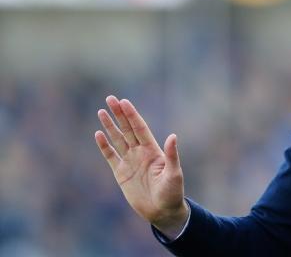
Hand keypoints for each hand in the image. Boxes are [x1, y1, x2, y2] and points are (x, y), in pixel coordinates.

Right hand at [95, 96, 188, 237]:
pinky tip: (99, 134)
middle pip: (127, 129)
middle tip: (110, 98)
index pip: (140, 128)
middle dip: (119, 114)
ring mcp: (130, 162)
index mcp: (153, 150)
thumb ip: (171, 155)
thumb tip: (173, 136)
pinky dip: (104, 146)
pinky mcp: (121, 174)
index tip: (124, 102)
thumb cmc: (172, 192)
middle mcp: (140, 152)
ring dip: (110, 126)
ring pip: (117, 139)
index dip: (132, 115)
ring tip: (101, 111)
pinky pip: (110, 156)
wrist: (162, 211)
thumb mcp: (174, 174)